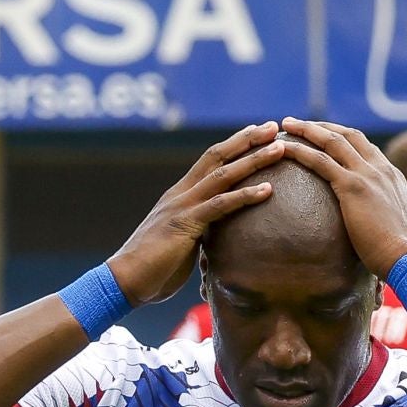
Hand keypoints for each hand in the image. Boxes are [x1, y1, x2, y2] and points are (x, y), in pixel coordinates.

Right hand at [106, 121, 285, 305]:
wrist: (126, 280)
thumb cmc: (154, 269)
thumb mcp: (182, 244)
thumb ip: (199, 233)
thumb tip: (216, 239)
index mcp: (180, 196)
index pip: (210, 161)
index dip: (234, 145)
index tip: (258, 132)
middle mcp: (181, 194)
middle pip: (218, 156)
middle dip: (247, 140)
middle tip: (273, 126)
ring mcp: (183, 206)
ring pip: (223, 175)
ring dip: (254, 160)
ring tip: (279, 148)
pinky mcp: (186, 224)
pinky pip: (221, 205)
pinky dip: (246, 196)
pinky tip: (268, 189)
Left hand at [276, 118, 406, 276]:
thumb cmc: (402, 254)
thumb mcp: (398, 227)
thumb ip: (385, 218)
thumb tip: (378, 229)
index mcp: (392, 176)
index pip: (365, 147)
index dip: (343, 138)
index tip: (324, 135)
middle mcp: (380, 168)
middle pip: (348, 135)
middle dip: (321, 126)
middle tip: (298, 123)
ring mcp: (367, 174)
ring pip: (332, 141)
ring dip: (307, 130)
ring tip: (286, 125)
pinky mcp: (352, 186)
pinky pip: (320, 161)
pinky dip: (300, 151)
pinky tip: (284, 149)